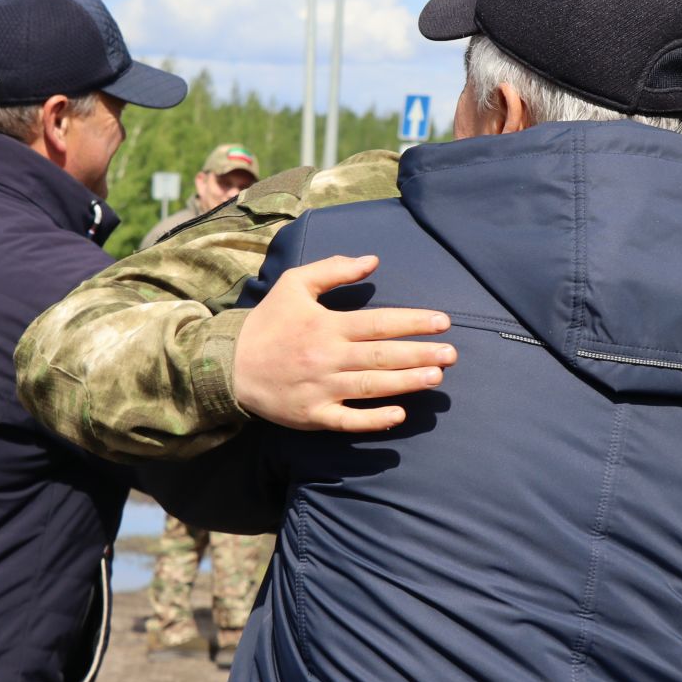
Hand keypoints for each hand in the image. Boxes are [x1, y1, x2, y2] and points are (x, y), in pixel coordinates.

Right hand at [232, 254, 455, 432]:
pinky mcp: (313, 416)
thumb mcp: (295, 284)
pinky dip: (374, 420)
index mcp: (327, 325)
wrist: (229, 365)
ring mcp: (321, 389)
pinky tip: (399, 415)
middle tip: (452, 354)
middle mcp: (328, 357)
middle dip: (420, 354)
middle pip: (382, 355)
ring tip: (436, 378)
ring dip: (407, 382)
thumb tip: (373, 260)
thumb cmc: (268, 322)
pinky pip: (348, 420)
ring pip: (372, 386)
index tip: (443, 321)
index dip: (413, 322)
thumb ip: (334, 269)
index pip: (379, 322)